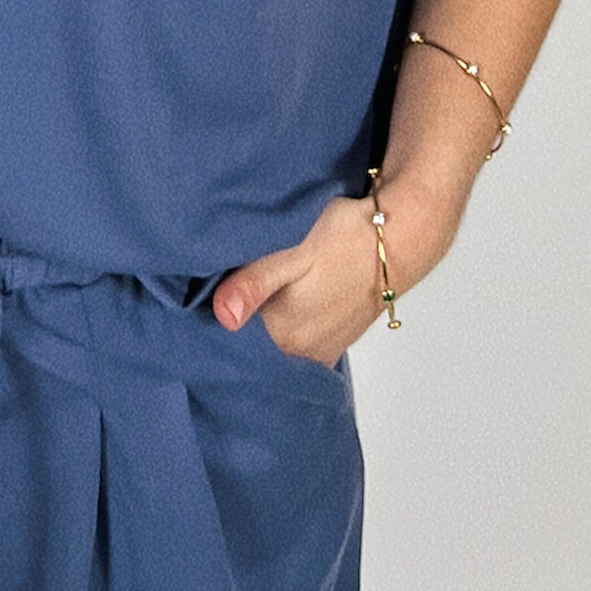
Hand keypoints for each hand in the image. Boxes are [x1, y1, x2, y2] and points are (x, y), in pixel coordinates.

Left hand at [210, 174, 468, 364]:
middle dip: (233, 324)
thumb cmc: (345, 239)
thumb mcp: (294, 251)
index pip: (230, 341)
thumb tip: (222, 314)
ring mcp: (320, 349)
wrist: (400, 238)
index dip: (208, 320)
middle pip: (252, 346)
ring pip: (274, 344)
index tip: (190, 300)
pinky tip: (277, 303)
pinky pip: (296, 342)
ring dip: (259, 324)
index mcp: (285, 336)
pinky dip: (283, 326)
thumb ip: (255, 282)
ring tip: (245, 293)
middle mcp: (302, 353)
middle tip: (211, 292)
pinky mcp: (334, 338)